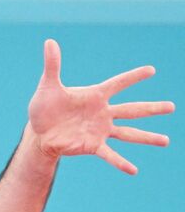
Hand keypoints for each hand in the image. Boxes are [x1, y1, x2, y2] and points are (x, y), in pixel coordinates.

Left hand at [27, 39, 173, 173]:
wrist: (39, 133)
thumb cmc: (44, 108)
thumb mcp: (47, 86)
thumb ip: (52, 65)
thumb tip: (49, 41)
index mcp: (95, 96)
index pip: (118, 83)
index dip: (133, 77)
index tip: (151, 70)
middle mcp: (102, 113)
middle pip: (132, 109)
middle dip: (152, 108)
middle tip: (173, 107)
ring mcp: (100, 130)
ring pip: (128, 133)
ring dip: (147, 137)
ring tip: (166, 141)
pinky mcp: (92, 145)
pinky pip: (110, 154)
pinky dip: (121, 162)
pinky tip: (134, 170)